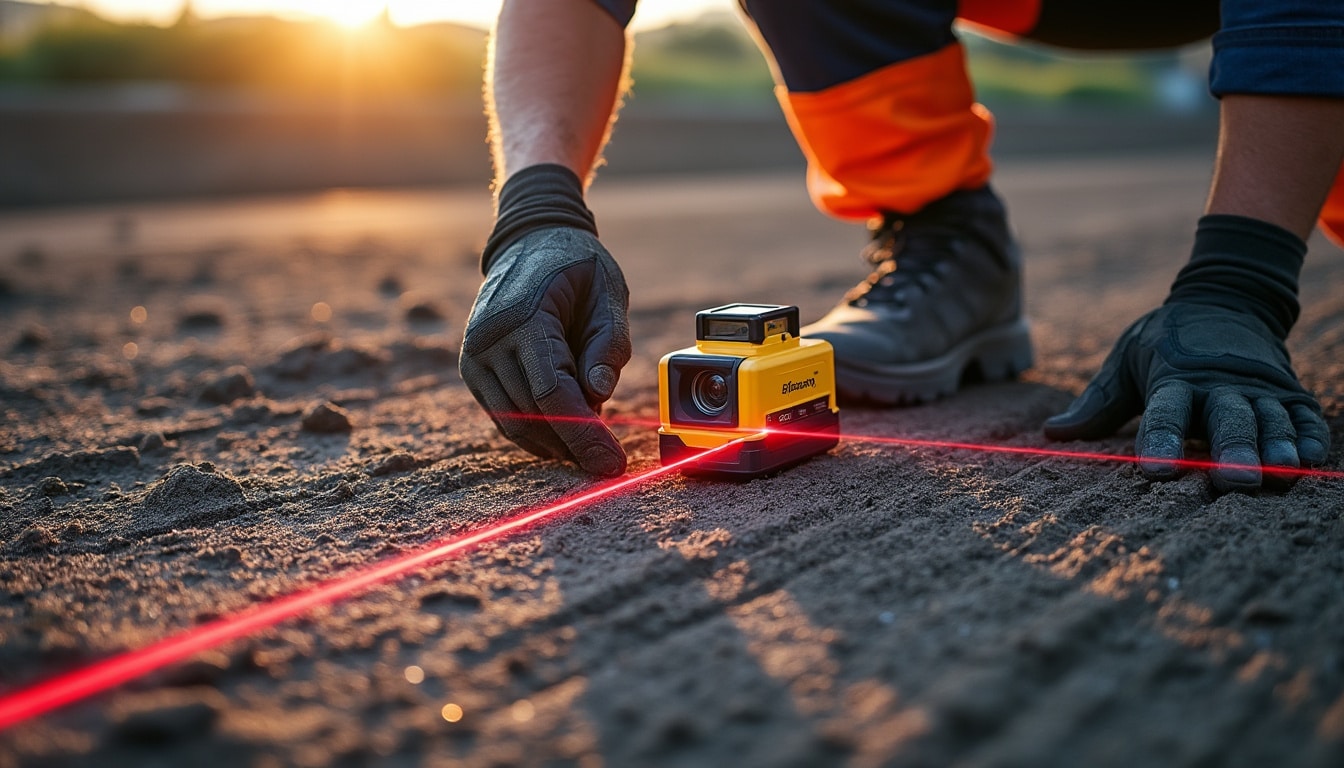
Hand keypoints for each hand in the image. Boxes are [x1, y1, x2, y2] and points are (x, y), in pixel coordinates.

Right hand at [460, 226, 630, 475]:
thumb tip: (598, 395)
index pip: (552, 392)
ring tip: (590, 447)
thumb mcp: (610, 293)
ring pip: (514, 423)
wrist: (531, 240)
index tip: (611, 463)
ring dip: (554, 443)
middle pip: (533, 414)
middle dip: (574, 446)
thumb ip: (609, 343)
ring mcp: (474, 355)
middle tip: (609, 464)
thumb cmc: (578, 265)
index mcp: (524, 316)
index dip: (584, 434)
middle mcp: (489, 338)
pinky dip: (533, 433)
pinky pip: (502, 414)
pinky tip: (564, 437)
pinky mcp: (472, 367)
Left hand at [1043, 215, 1328, 492]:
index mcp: (1174, 376)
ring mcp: (1258, 387)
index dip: (1159, 439)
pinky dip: (1308, 435)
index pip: (1164, 410)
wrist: (1227, 298)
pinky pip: (1303, 414)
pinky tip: (1309, 461)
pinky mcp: (1288, 390)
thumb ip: (1098, 402)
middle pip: (1226, 417)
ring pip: (1269, 418)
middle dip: (1232, 448)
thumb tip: (1052, 432)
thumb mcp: (1127, 361)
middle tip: (1233, 480)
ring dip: (1275, 444)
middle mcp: (1219, 383)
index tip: (1154, 470)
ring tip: (1280, 472)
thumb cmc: (1165, 341)